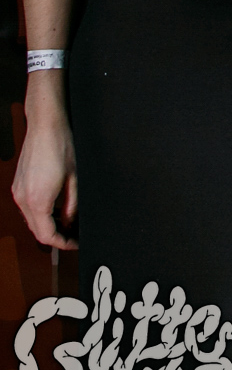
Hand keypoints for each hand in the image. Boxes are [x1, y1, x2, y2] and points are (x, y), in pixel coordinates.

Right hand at [12, 94, 77, 250]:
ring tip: (70, 222)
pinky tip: (58, 209)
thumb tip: (72, 224)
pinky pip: (29, 208)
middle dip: (57, 236)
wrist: (46, 126)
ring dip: (49, 225)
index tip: (76, 244)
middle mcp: (23, 198)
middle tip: (75, 235)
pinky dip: (42, 214)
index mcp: (38, 200)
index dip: (63, 244)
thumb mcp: (75, 180)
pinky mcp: (18, 185)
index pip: (46, 235)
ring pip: (32, 220)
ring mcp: (18, 191)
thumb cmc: (62, 147)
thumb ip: (73, 207)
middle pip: (37, 230)